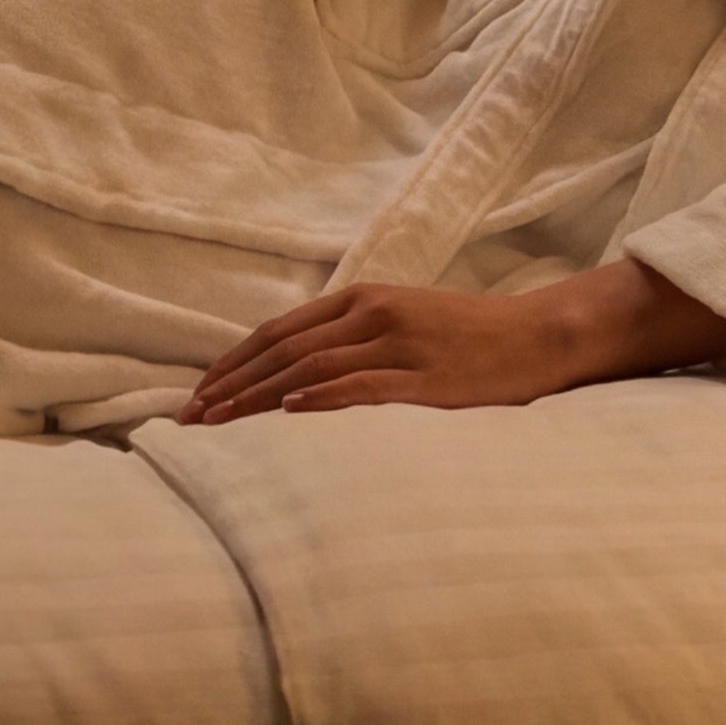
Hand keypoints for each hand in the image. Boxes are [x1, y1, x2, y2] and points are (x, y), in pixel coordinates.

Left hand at [186, 259, 725, 420]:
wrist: (538, 337)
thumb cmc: (466, 339)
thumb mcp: (401, 325)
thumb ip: (351, 341)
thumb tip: (293, 377)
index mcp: (362, 299)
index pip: (278, 331)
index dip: (232, 362)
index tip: (196, 394)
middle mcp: (372, 314)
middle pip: (282, 351)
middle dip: (230, 386)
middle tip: (187, 419)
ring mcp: (398, 344)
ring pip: (309, 369)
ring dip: (256, 398)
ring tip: (217, 425)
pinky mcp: (424, 377)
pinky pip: (361, 386)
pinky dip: (319, 398)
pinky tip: (287, 413)